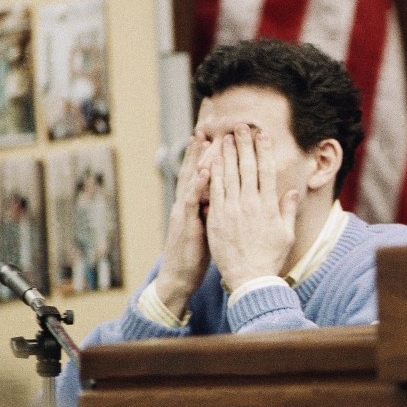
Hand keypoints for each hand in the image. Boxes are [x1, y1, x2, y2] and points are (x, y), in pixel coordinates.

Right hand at [154, 135, 211, 315]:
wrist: (180, 277)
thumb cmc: (196, 254)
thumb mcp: (208, 228)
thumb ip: (214, 210)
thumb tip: (227, 197)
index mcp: (193, 205)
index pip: (200, 176)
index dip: (206, 158)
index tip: (214, 138)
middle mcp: (186, 204)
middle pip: (192, 172)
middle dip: (197, 151)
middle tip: (204, 129)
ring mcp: (184, 212)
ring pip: (189, 180)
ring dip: (195, 159)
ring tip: (201, 140)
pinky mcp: (186, 223)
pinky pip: (192, 200)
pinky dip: (198, 184)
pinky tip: (206, 170)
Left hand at [205, 124, 299, 288]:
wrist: (250, 279)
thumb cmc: (270, 258)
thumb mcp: (286, 234)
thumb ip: (287, 211)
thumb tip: (290, 192)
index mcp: (269, 206)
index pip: (267, 171)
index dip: (264, 150)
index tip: (262, 135)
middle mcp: (251, 204)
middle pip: (247, 167)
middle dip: (244, 145)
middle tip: (240, 127)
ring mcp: (232, 210)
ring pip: (229, 175)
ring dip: (227, 154)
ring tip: (225, 138)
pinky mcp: (217, 218)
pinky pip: (214, 191)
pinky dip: (213, 175)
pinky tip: (211, 161)